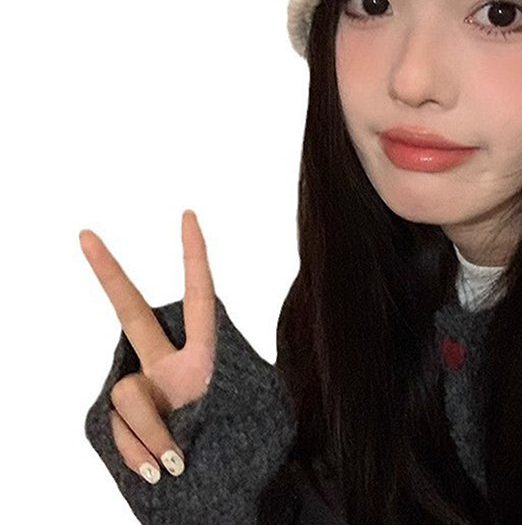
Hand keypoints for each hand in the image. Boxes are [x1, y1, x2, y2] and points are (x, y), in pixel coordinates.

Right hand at [80, 209, 216, 483]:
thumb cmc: (243, 449)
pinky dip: (138, 452)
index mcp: (207, 352)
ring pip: (127, 393)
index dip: (195, 255)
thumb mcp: (251, 416)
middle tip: (85, 233)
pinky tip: (157, 470)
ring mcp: (140, 391)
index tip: (188, 214)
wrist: (217, 492)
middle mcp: (167, 364)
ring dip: (154, 432)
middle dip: (108, 272)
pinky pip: (116, 429)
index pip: (202, 294)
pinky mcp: (117, 422)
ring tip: (177, 461)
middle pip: (131, 311)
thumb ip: (206, 400)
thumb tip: (159, 420)